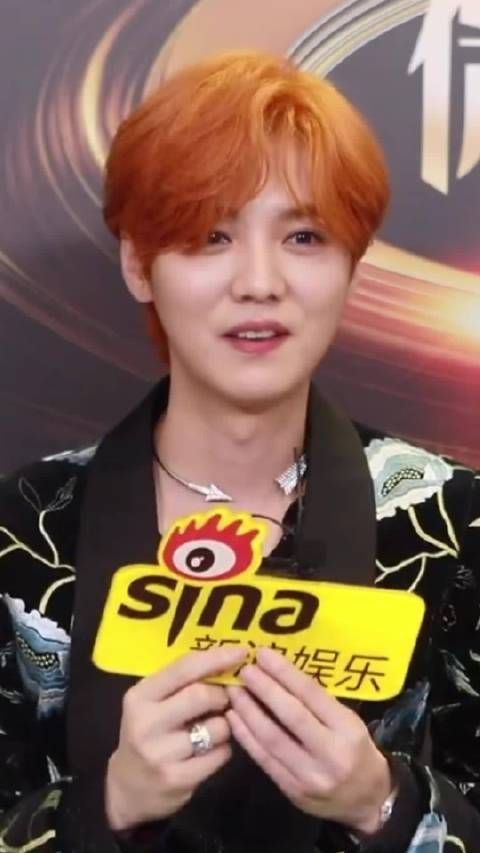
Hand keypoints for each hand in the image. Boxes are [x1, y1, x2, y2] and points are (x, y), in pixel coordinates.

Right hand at [106, 645, 246, 831]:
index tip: (241, 652)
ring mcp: (160, 754)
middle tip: (224, 699)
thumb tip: (226, 661)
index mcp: (140, 696)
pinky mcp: (177, 779)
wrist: (127, 788)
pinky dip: (223, 749)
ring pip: (217, 727)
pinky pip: (220, 754)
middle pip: (202, 695)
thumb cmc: (147, 733)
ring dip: (225, 725)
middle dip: (222, 695)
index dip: (216, 658)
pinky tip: (209, 752)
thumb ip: (181, 683)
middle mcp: (146, 723)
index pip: (184, 668)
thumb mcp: (152, 702)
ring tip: (213, 729)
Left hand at [226, 647, 391, 834]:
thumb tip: (280, 673)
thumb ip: (318, 702)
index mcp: (348, 730)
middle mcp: (330, 754)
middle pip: (291, 716)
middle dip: (264, 689)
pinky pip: (264, 760)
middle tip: (244, 670)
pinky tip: (234, 718)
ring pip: (272, 739)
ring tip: (233, 690)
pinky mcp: (293, 792)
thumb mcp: (349, 721)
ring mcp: (310, 777)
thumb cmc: (358, 751)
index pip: (312, 695)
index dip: (285, 673)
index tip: (263, 654)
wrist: (368, 803)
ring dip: (248, 711)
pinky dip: (245, 737)